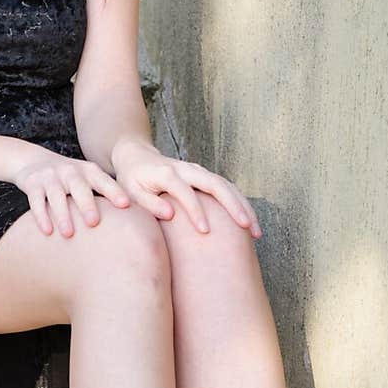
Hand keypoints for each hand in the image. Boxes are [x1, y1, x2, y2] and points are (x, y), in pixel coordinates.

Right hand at [10, 152, 131, 236]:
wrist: (32, 161)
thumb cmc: (69, 178)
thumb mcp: (87, 178)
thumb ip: (106, 193)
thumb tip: (138, 219)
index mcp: (88, 171)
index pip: (103, 181)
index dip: (114, 192)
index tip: (125, 205)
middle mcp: (70, 172)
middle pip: (79, 187)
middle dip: (86, 204)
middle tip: (94, 223)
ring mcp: (50, 177)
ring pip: (56, 196)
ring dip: (63, 215)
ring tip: (69, 234)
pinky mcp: (32, 184)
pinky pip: (36, 201)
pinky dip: (41, 216)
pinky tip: (47, 231)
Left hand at [112, 139, 262, 237]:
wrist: (137, 156)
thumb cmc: (132, 180)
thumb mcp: (132, 192)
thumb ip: (149, 203)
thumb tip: (170, 215)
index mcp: (167, 174)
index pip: (185, 191)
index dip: (195, 211)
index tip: (205, 232)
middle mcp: (187, 169)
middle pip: (216, 184)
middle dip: (233, 205)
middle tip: (246, 228)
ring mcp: (198, 171)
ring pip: (227, 185)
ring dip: (243, 206)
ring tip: (255, 231)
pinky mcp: (204, 176)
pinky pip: (227, 188)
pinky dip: (240, 203)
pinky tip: (250, 222)